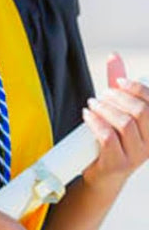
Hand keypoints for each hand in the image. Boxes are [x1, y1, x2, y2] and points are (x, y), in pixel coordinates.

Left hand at [82, 53, 148, 193]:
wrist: (102, 173)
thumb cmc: (112, 138)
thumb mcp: (118, 110)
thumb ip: (118, 86)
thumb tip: (114, 56)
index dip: (137, 88)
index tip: (119, 82)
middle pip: (141, 112)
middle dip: (118, 97)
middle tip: (102, 95)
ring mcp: (136, 156)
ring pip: (124, 123)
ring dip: (104, 108)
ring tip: (93, 104)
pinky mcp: (118, 164)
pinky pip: (107, 137)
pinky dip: (95, 121)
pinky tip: (87, 115)